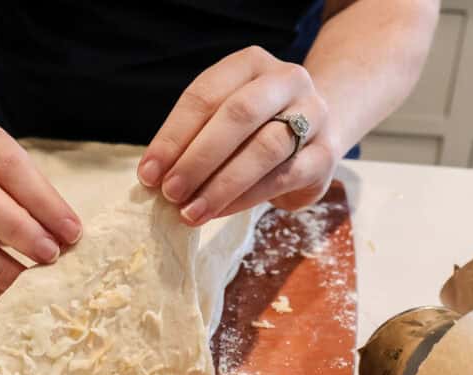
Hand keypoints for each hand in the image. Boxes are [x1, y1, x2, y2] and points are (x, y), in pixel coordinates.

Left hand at [137, 46, 339, 223]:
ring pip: (264, 148)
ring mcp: (312, 115)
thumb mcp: (223, 119)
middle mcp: (286, 81)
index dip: (173, 136)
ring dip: (221, 184)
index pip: (204, 95)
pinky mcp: (324, 155)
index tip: (149, 173)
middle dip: (198, 158)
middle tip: (170, 192)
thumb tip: (155, 178)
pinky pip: (282, 177)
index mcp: (251, 64)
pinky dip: (245, 198)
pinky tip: (218, 211)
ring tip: (191, 211)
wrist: (318, 132)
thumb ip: (193, 139)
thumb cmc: (256, 127)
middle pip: (238, 115)